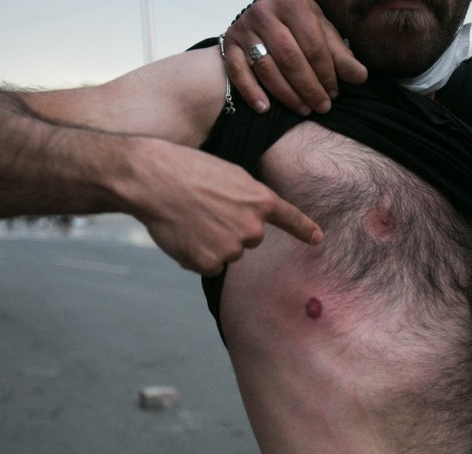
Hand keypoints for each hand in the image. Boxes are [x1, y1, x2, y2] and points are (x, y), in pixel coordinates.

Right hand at [124, 139, 321, 274]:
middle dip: (231, 229)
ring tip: (190, 219)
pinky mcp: (210, 262)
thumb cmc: (187, 169)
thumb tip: (250, 223)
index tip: (318, 239)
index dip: (304, 229)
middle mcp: (252, 228)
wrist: (154, 179)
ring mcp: (231, 247)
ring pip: (228, 253)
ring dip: (212, 243)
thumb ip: (247, 199)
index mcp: (260, 200)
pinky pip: (209, 265)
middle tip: (205, 209)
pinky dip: (197, 255)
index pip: (290, 218)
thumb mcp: (230, 175)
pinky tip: (183, 234)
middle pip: (250, 238)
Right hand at [224, 0, 366, 115]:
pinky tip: (265, 109)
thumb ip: (340, 55)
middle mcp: (265, 12)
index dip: (326, 73)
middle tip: (322, 106)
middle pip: (290, 58)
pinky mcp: (229, 43)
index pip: (313, 45)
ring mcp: (244, 28)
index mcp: (292, 2)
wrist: (267, 8)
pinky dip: (251, 92)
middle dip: (309, 87)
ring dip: (286, 94)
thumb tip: (361, 77)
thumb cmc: (298, 23)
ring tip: (303, 109)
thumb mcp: (321, 31)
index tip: (335, 93)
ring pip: (266, 68)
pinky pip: (238, 72)